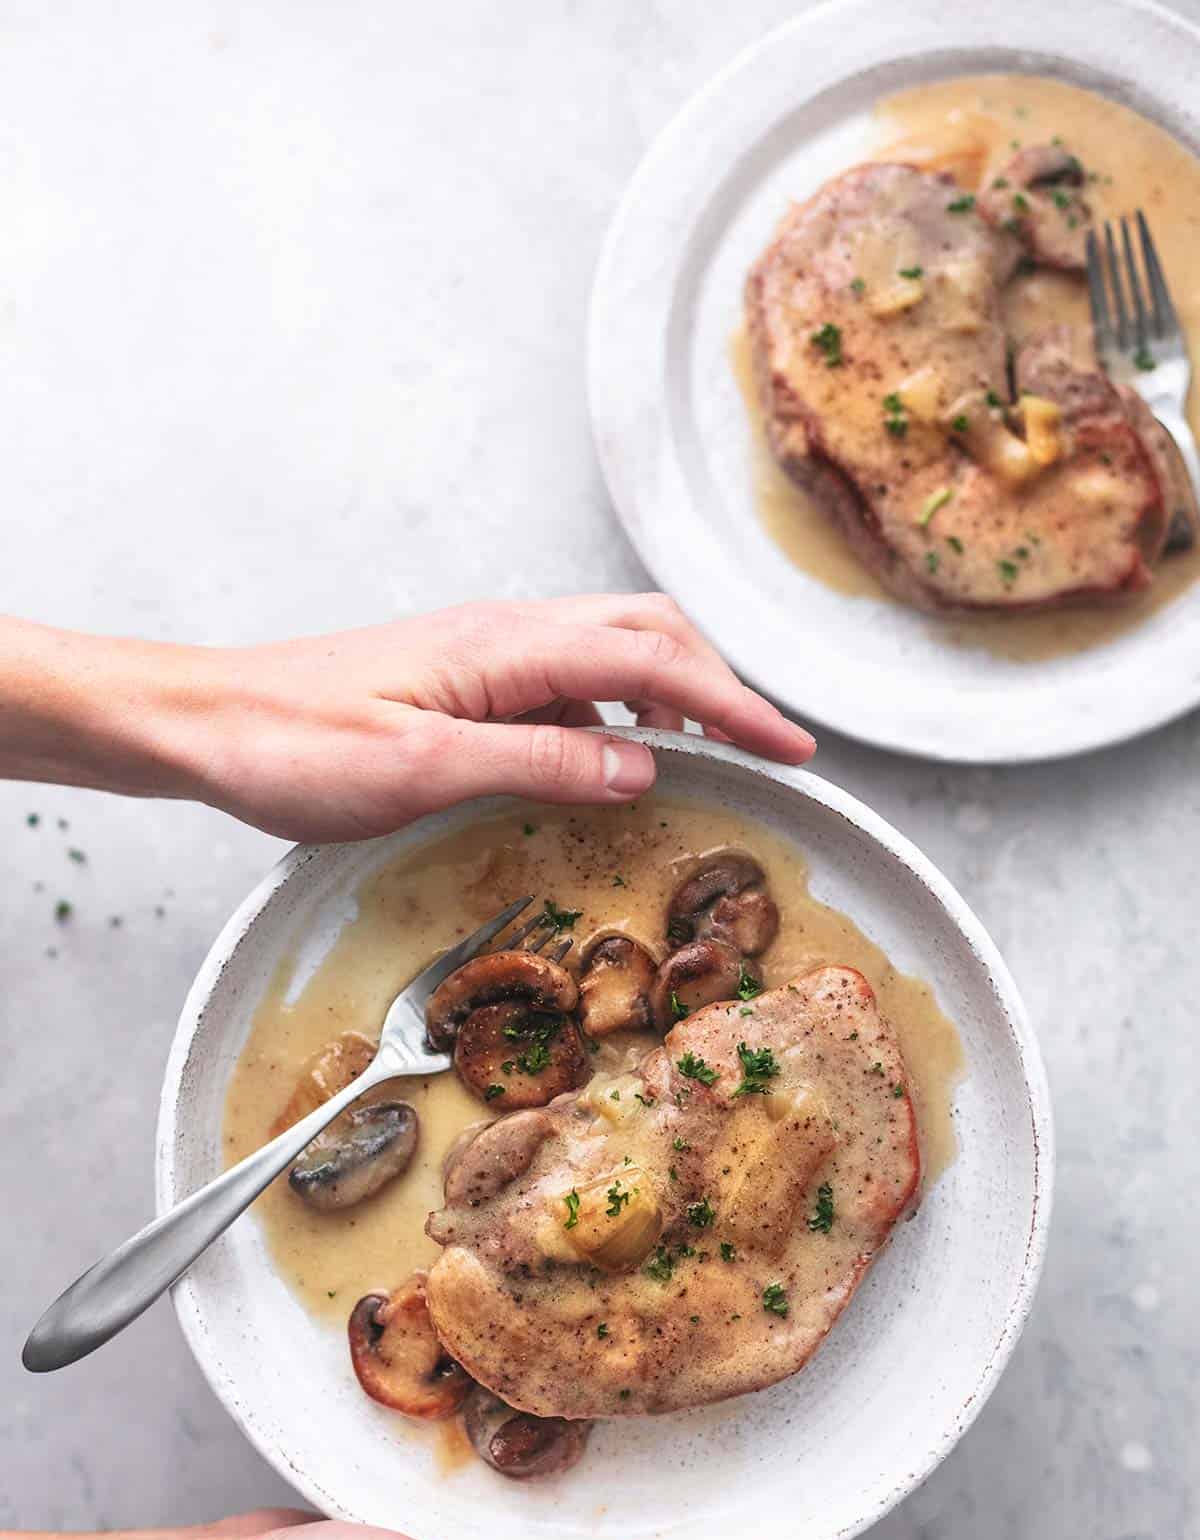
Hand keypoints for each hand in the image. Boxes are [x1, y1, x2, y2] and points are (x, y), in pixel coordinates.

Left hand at [164, 593, 814, 839]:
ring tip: (715, 755)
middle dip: (721, 684)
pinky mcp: (464, 678)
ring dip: (673, 694)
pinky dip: (618, 714)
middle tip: (771, 748)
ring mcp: (485, 652)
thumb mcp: (421, 771)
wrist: (204, 723)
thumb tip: (648, 770)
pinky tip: (615, 761)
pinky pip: (568, 683)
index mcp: (505, 647)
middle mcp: (505, 633)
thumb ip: (540, 764)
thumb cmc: (293, 745)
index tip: (795, 749)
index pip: (653, 664)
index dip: (734, 706)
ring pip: (611, 652)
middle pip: (648, 633)